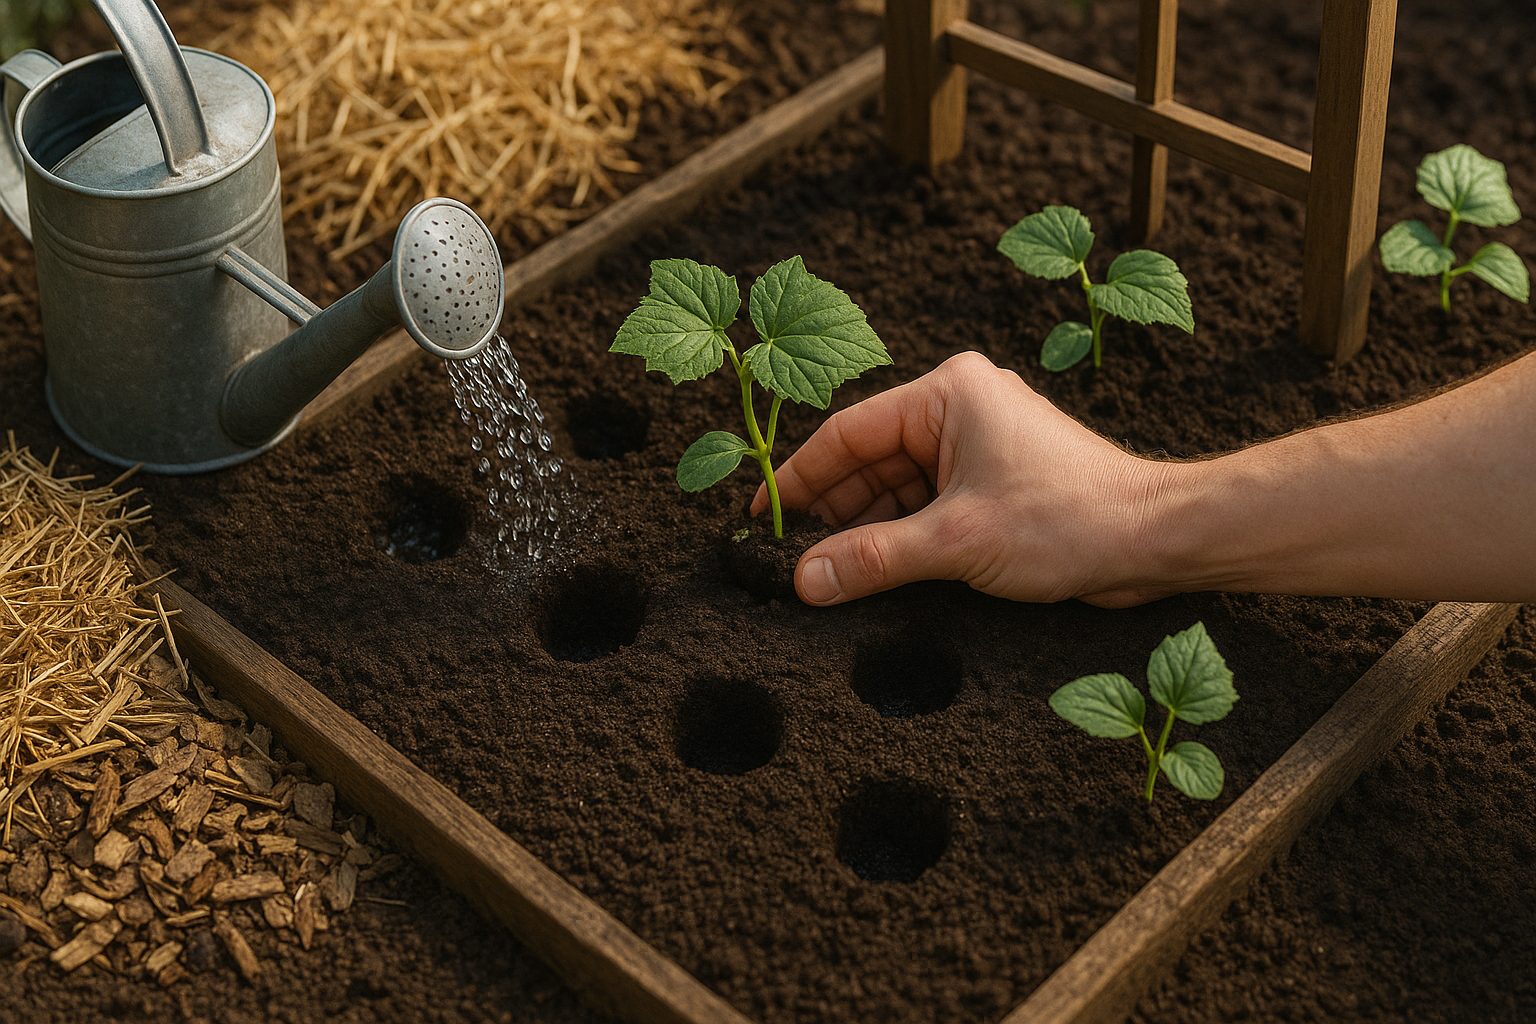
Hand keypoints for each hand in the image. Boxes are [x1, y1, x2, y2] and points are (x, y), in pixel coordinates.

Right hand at [752, 351, 1172, 606]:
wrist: (1155, 540)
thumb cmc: (1068, 519)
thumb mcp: (956, 541)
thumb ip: (873, 558)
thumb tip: (804, 581)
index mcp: (947, 394)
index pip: (848, 433)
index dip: (798, 477)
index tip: (759, 516)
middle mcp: (958, 410)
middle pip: (868, 463)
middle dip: (830, 513)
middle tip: (784, 559)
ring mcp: (976, 448)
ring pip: (896, 490)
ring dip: (863, 532)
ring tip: (819, 577)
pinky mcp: (992, 485)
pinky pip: (926, 508)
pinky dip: (898, 540)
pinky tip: (868, 575)